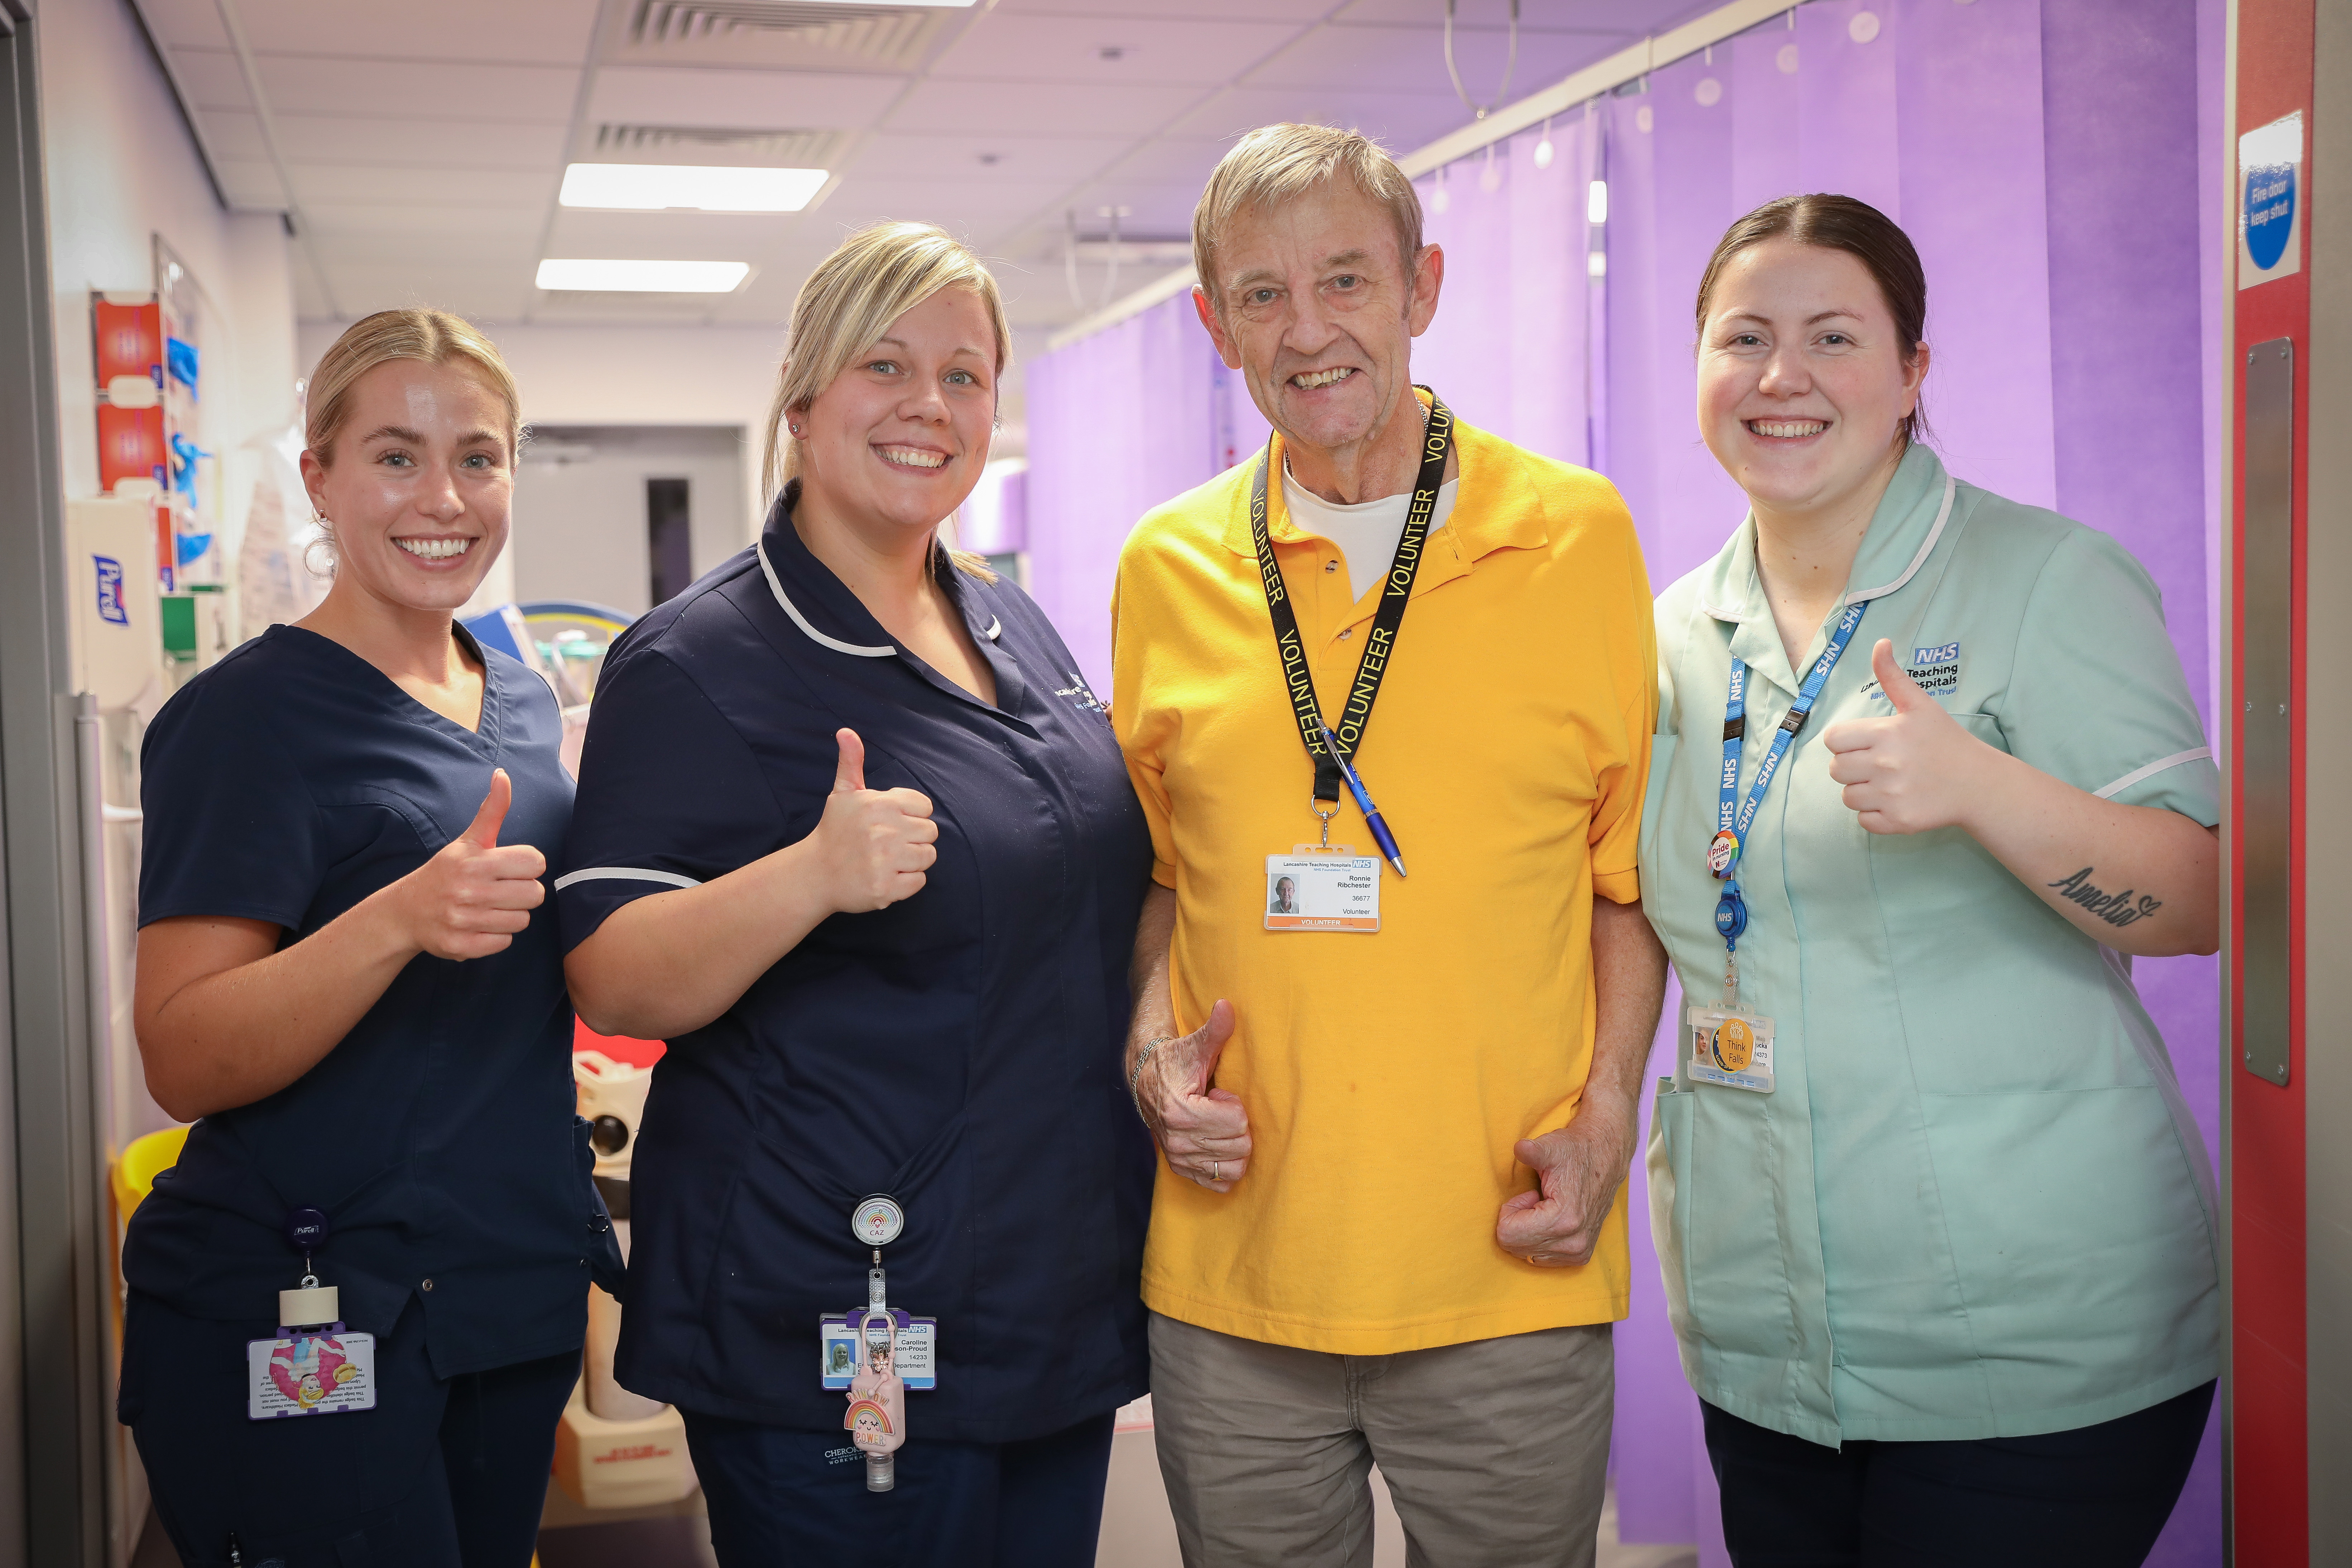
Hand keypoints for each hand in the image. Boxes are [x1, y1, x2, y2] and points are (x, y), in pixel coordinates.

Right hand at [394, 769, 547, 959]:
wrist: (405, 911)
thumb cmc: (446, 872)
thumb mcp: (469, 840)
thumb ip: (492, 810)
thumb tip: (503, 775)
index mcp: (476, 861)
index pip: (535, 862)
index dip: (528, 866)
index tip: (510, 868)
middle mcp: (469, 890)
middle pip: (535, 895)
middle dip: (523, 893)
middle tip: (502, 890)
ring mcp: (463, 920)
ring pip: (522, 921)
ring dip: (511, 916)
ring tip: (490, 908)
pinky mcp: (460, 946)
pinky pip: (504, 943)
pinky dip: (496, 937)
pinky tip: (479, 925)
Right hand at [813, 729, 936, 911]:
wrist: (814, 874)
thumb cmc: (834, 831)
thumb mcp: (843, 793)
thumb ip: (851, 762)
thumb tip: (846, 731)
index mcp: (879, 805)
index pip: (925, 807)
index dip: (911, 815)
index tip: (892, 823)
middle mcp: (883, 832)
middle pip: (931, 833)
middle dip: (913, 838)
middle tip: (888, 844)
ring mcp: (884, 862)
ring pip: (928, 857)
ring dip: (911, 861)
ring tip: (887, 860)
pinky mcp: (885, 889)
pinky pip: (919, 882)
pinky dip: (906, 883)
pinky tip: (886, 876)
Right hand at [1134, 999, 1251, 1193]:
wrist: (1145, 1081)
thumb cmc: (1174, 1062)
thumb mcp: (1195, 1046)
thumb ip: (1215, 1029)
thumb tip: (1226, 1006)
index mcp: (1181, 1112)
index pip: (1237, 1123)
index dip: (1234, 1106)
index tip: (1217, 1094)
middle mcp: (1178, 1141)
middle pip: (1240, 1146)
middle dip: (1236, 1125)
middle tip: (1217, 1108)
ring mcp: (1179, 1158)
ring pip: (1234, 1167)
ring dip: (1232, 1145)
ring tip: (1215, 1124)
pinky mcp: (1181, 1169)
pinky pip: (1219, 1183)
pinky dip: (1225, 1166)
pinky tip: (1216, 1144)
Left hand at [1496, 1091, 1635, 1266]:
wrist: (1606, 1159)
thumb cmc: (1575, 1151)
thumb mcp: (1552, 1147)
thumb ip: (1533, 1150)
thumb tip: (1519, 1148)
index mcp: (1564, 1220)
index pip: (1508, 1235)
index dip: (1510, 1210)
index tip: (1529, 1194)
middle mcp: (1574, 1243)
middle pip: (1515, 1247)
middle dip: (1517, 1222)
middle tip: (1536, 1199)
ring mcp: (1579, 1253)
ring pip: (1526, 1254)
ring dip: (1528, 1231)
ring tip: (1545, 1208)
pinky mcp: (1581, 1256)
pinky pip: (1540, 1258)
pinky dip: (1539, 1239)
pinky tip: (1552, 1219)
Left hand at [1821, 640, 1998, 835]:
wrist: (1978, 783)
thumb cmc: (1946, 740)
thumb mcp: (1920, 705)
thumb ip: (1892, 676)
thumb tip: (1880, 643)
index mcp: (1886, 733)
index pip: (1833, 739)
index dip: (1845, 741)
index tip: (1865, 743)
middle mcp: (1885, 764)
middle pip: (1836, 769)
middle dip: (1851, 766)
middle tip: (1877, 763)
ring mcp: (1891, 795)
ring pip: (1847, 796)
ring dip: (1861, 791)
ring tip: (1887, 783)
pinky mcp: (1899, 821)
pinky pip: (1863, 820)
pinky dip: (1874, 814)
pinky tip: (1895, 801)